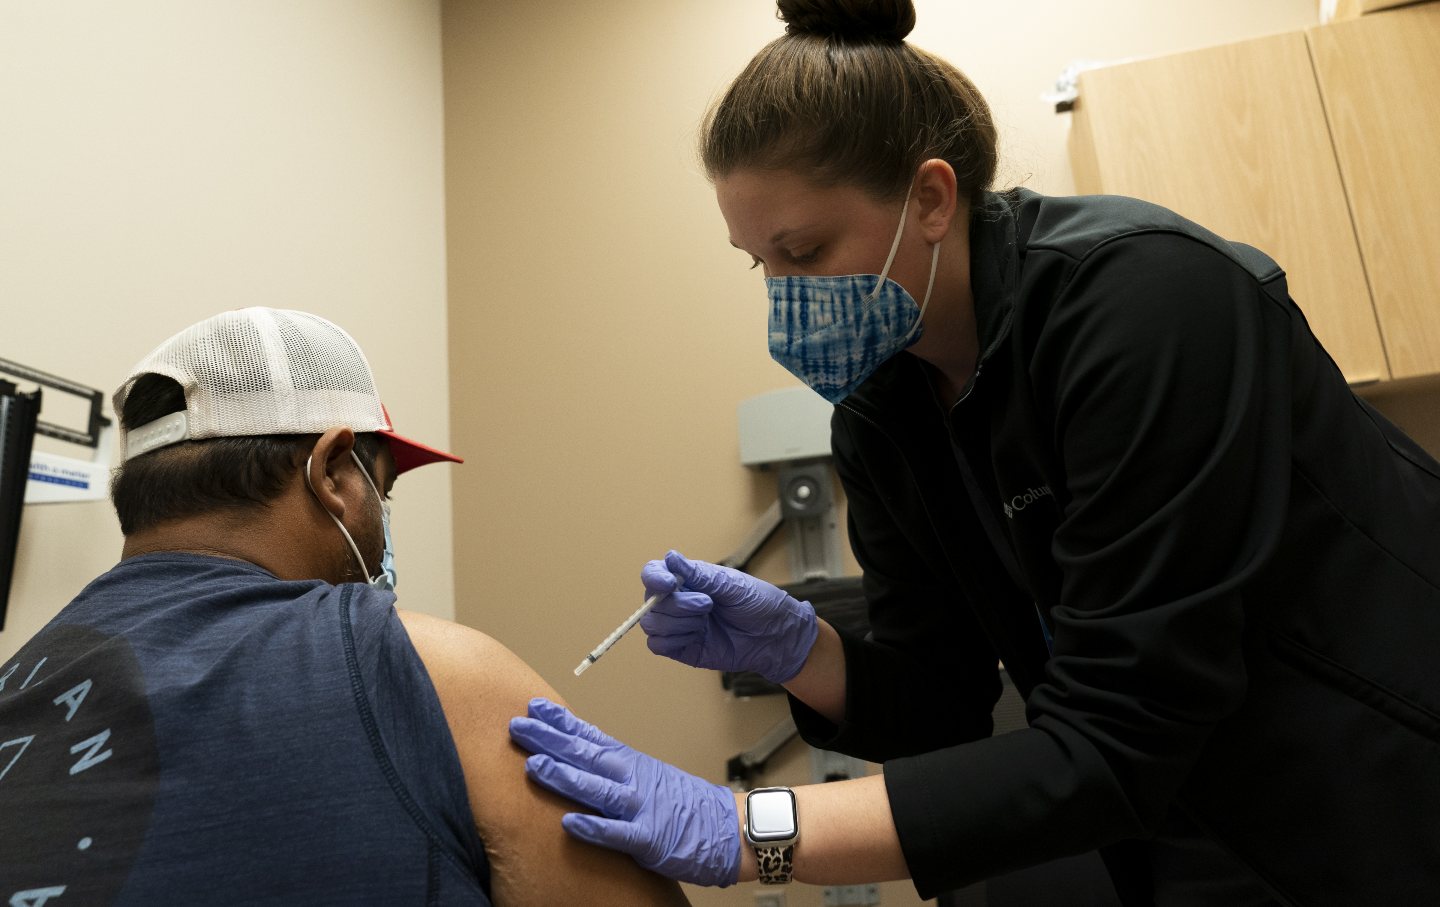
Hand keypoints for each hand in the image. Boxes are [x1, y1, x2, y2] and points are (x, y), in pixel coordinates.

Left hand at [509, 698, 739, 886]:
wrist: (729, 827)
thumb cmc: (684, 804)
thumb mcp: (646, 774)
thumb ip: (612, 765)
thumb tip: (576, 751)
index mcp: (629, 763)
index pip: (589, 736)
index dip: (560, 721)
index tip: (533, 706)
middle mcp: (632, 779)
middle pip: (586, 755)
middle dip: (550, 740)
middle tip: (518, 725)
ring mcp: (640, 808)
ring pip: (597, 789)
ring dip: (565, 776)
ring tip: (534, 764)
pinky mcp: (650, 839)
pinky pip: (618, 833)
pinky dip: (594, 828)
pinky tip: (569, 823)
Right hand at [639, 550, 818, 683]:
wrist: (776, 636)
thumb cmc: (758, 604)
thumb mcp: (731, 584)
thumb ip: (699, 575)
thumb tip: (670, 557)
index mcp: (687, 580)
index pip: (653, 573)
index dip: (655, 577)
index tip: (670, 583)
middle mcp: (678, 601)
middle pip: (651, 602)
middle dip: (678, 604)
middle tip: (708, 604)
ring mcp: (678, 626)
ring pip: (652, 623)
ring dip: (678, 622)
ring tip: (706, 621)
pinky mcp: (682, 649)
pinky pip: (658, 645)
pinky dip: (674, 640)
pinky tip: (698, 635)